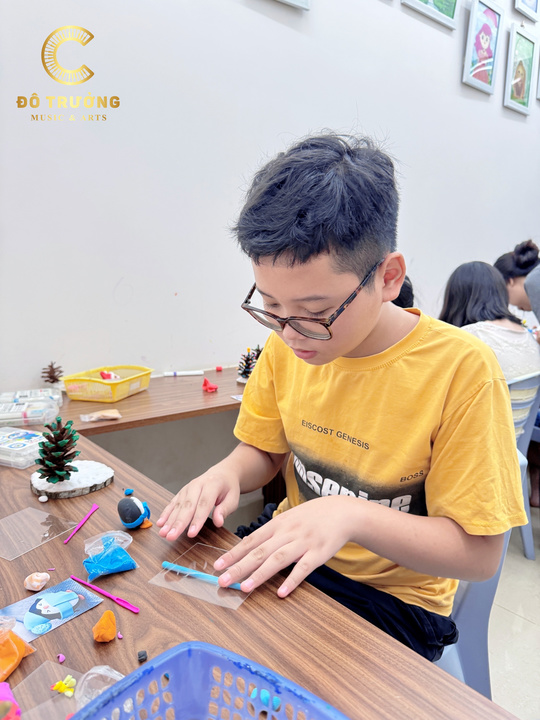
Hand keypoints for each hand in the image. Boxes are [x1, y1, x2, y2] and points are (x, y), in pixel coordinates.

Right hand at [157, 468, 239, 540]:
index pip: (204, 504)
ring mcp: (187, 488)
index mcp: (212, 485)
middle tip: (171, 536)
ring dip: (169, 520)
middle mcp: (197, 485)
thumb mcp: (233, 498)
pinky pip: (173, 503)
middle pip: (187, 506)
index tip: (191, 534)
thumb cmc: (228, 488)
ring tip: (163, 533)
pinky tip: (160, 523)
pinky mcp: (182, 492)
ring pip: (178, 505)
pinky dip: (166, 513)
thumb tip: (218, 522)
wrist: (222, 473)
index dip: (197, 520)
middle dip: (178, 523)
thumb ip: (225, 510)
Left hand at [214, 496, 355, 596]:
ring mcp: (303, 543)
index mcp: (278, 524)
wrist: (342, 511)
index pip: (251, 540)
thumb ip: (271, 532)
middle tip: (222, 580)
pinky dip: (292, 580)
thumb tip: (249, 546)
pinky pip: (304, 568)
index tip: (217, 565)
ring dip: (260, 574)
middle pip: (259, 551)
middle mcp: (287, 533)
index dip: (233, 553)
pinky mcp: (318, 554)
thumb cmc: (312, 516)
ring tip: (244, 587)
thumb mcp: (289, 518)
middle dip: (239, 566)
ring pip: (278, 559)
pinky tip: (281, 592)